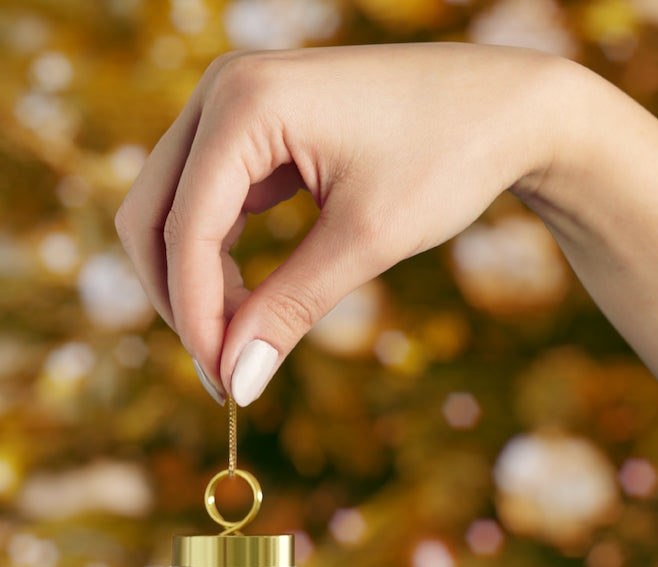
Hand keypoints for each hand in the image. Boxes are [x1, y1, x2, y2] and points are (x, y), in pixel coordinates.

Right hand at [115, 43, 564, 404]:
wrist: (507, 107)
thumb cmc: (448, 156)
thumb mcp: (365, 242)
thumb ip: (289, 310)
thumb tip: (237, 382)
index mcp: (245, 103)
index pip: (185, 230)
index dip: (196, 317)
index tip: (224, 384)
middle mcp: (222, 91)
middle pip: (150, 216)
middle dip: (179, 300)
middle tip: (223, 370)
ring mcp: (231, 105)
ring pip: (169, 213)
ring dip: (194, 283)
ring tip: (243, 342)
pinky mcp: (249, 129)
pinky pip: (204, 204)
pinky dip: (216, 259)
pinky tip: (250, 303)